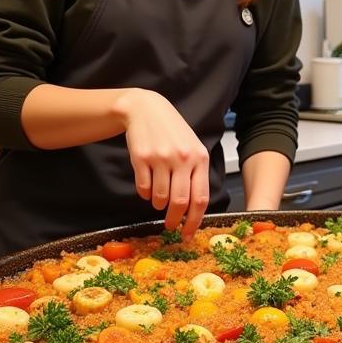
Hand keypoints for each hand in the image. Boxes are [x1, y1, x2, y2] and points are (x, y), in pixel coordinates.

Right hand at [120, 89, 209, 238]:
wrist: (147, 109)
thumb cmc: (173, 131)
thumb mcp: (192, 148)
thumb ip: (196, 174)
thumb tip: (195, 209)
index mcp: (199, 158)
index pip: (201, 198)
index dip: (194, 221)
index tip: (187, 234)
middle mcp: (182, 158)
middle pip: (180, 202)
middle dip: (174, 219)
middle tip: (170, 225)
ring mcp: (161, 158)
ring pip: (160, 197)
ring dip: (158, 205)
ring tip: (158, 199)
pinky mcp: (141, 157)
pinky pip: (142, 188)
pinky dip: (144, 194)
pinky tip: (147, 187)